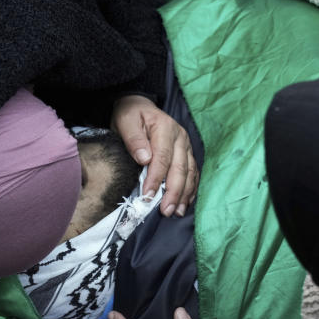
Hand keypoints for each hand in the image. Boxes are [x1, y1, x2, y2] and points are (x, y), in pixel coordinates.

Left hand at [111, 95, 198, 216]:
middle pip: (180, 168)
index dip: (156, 178)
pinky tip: (185, 203)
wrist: (139, 106)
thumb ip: (134, 139)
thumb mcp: (126, 121)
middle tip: (166, 210)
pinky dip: (190, 189)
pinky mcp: (187, 153)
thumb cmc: (131, 115)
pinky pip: (193, 173)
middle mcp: (180, 137)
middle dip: (173, 192)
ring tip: (177, 211)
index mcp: (165, 128)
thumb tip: (144, 159)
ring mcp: (185, 146)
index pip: (162, 158)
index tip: (148, 196)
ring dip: (184, 194)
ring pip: (189, 173)